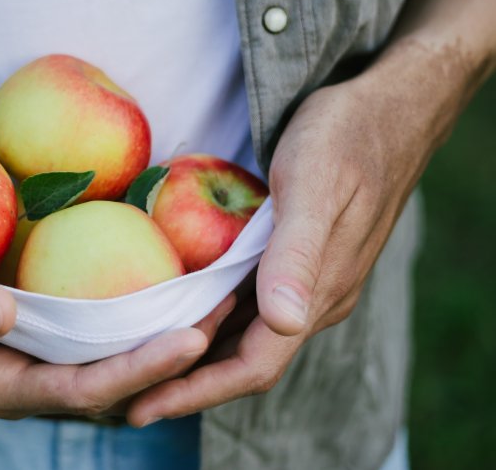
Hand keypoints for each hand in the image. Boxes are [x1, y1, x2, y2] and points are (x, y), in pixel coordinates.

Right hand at [0, 269, 235, 418]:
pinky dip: (132, 302)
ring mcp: (36, 352)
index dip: (140, 370)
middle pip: (120, 377)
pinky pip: (95, 320)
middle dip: (174, 352)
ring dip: (163, 327)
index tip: (191, 336)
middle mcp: (30, 377)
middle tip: (228, 306)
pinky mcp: (36, 324)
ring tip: (215, 287)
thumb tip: (0, 309)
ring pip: (114, 351)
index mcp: (3, 389)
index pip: (87, 391)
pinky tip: (160, 263)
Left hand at [126, 40, 458, 425]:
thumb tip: (284, 323)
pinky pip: (247, 300)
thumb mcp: (315, 186)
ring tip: (138, 359)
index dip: (197, 391)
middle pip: (244, 359)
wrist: (390, 105)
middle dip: (187, 381)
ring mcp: (306, 279)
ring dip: (196, 350)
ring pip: (245, 333)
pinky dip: (210, 313)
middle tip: (123, 392)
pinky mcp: (296, 256)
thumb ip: (299, 255)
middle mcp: (312, 297)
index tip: (141, 407)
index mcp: (319, 292)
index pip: (255, 365)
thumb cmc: (348, 137)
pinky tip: (176, 306)